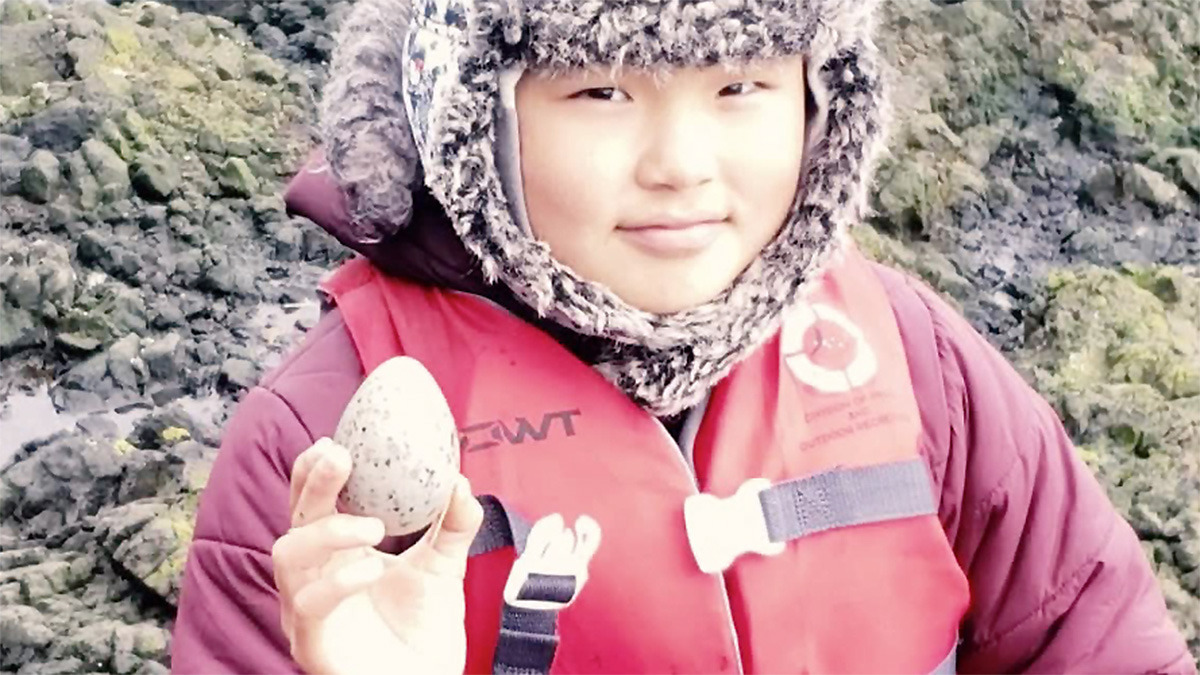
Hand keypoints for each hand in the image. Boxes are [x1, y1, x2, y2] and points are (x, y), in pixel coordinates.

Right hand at [272, 438, 482, 674]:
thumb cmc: (424, 628)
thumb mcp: (444, 565)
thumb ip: (454, 524)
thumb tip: (460, 479)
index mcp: (337, 552)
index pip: (313, 502)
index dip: (313, 470)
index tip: (335, 440)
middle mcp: (313, 576)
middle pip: (294, 518)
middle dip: (311, 483)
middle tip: (338, 457)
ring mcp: (306, 610)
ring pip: (288, 555)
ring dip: (328, 530)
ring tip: (373, 527)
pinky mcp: (311, 642)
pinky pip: (309, 605)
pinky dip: (337, 581)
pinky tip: (368, 570)